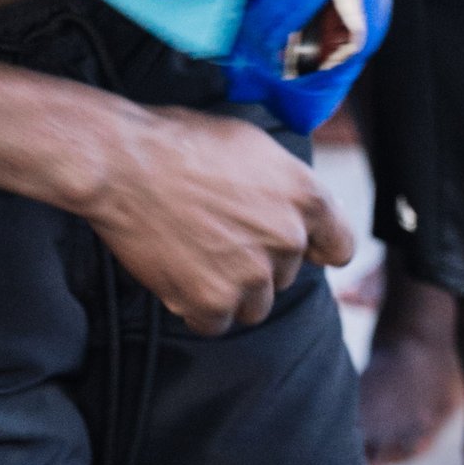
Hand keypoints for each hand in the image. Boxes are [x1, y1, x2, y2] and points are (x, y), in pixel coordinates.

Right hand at [84, 102, 352, 332]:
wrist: (123, 163)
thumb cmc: (180, 142)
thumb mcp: (252, 145)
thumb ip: (285, 183)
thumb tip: (294, 207)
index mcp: (306, 195)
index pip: (340, 246)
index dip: (318, 249)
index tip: (302, 252)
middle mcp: (288, 239)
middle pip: (285, 275)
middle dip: (256, 262)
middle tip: (216, 235)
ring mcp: (252, 275)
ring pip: (254, 304)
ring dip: (229, 290)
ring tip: (194, 255)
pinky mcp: (212, 302)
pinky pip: (215, 323)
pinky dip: (196, 307)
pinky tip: (176, 275)